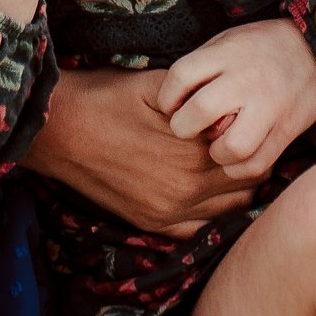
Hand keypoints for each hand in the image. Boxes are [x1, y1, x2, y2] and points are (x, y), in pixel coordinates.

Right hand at [27, 69, 258, 237]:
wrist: (58, 131)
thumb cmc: (107, 98)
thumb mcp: (159, 86)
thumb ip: (202, 100)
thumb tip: (236, 105)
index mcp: (193, 154)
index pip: (251, 154)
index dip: (258, 137)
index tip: (257, 123)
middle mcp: (186, 191)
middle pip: (247, 184)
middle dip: (252, 164)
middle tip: (251, 142)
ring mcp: (168, 213)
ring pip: (230, 210)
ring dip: (236, 189)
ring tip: (231, 165)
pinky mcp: (150, 224)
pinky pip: (199, 228)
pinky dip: (213, 213)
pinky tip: (208, 191)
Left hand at [157, 16, 315, 181]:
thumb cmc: (261, 46)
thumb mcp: (227, 41)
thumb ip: (202, 66)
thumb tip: (172, 101)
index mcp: (228, 54)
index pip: (180, 77)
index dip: (166, 98)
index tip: (170, 106)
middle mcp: (248, 80)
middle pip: (200, 111)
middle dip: (184, 126)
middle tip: (189, 127)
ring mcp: (270, 106)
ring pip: (232, 146)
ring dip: (216, 153)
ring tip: (217, 145)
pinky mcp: (288, 128)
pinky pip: (257, 164)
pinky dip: (240, 168)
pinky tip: (236, 157)